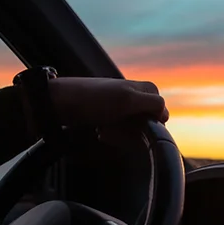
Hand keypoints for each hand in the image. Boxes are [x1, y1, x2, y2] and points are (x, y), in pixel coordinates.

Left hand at [47, 77, 168, 128]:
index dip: (153, 121)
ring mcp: (117, 107)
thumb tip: (165, 114)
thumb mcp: (127, 99)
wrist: (57, 104)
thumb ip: (152, 103)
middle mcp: (131, 97)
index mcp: (140, 89)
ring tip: (104, 132)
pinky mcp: (105, 117)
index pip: (160, 109)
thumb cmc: (92, 100)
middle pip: (145, 122)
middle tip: (118, 131)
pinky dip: (110, 135)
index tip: (142, 128)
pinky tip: (100, 133)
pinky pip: (117, 131)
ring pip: (131, 129)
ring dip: (121, 135)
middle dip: (134, 131)